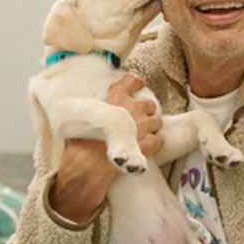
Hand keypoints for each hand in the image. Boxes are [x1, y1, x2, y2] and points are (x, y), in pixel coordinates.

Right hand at [49, 74, 162, 222]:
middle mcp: (133, 107)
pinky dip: (155, 143)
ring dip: (152, 126)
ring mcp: (143, 125)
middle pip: (149, 104)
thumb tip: (95, 106)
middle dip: (146, 111)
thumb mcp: (84, 115)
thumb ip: (96, 106)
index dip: (137, 82)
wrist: (89, 163)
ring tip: (142, 134)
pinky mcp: (149, 143)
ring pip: (158, 121)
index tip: (140, 84)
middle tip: (139, 119)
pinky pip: (160, 139)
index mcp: (116, 96)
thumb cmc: (83, 140)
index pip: (131, 81)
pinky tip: (146, 147)